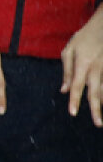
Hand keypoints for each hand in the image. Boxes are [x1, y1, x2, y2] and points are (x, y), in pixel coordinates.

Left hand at [62, 5, 102, 125]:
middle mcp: (96, 69)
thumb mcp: (69, 50)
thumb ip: (66, 71)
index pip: (76, 85)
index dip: (74, 99)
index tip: (72, 112)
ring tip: (101, 118)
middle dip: (96, 109)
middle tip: (98, 123)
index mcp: (82, 63)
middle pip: (95, 92)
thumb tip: (63, 90)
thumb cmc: (84, 38)